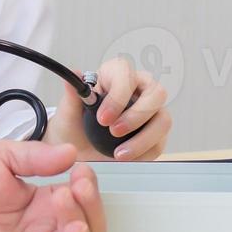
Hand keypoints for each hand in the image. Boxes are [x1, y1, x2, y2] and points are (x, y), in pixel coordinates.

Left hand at [0, 140, 104, 231]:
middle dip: (93, 200)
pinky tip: (73, 226)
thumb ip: (35, 155)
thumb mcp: (1, 157)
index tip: (80, 167)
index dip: (87, 181)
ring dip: (85, 217)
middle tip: (79, 182)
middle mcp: (47, 222)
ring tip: (66, 196)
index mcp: (44, 198)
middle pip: (91, 218)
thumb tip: (69, 151)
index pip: (81, 192)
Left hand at [44, 56, 171, 160]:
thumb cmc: (74, 126)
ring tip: (119, 153)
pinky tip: (126, 158)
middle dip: (137, 115)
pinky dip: (144, 153)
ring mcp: (151, 113)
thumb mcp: (67, 113)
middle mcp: (138, 90)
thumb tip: (73, 74)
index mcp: (115, 76)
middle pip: (156, 93)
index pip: (126, 73)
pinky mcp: (156, 135)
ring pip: (164, 119)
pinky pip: (161, 143)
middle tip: (114, 132)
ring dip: (144, 138)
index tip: (102, 117)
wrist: (78, 152)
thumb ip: (72, 95)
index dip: (118, 95)